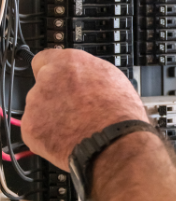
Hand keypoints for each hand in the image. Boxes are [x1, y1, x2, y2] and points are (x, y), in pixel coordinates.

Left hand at [21, 49, 147, 170]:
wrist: (115, 142)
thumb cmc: (120, 113)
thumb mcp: (112, 78)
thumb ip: (88, 73)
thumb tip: (83, 77)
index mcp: (69, 62)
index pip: (44, 58)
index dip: (52, 71)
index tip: (57, 79)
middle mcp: (48, 78)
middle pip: (42, 84)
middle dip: (54, 95)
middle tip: (74, 108)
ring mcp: (36, 103)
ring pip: (38, 107)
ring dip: (51, 115)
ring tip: (75, 126)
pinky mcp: (30, 127)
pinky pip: (35, 129)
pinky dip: (47, 135)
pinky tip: (67, 138)